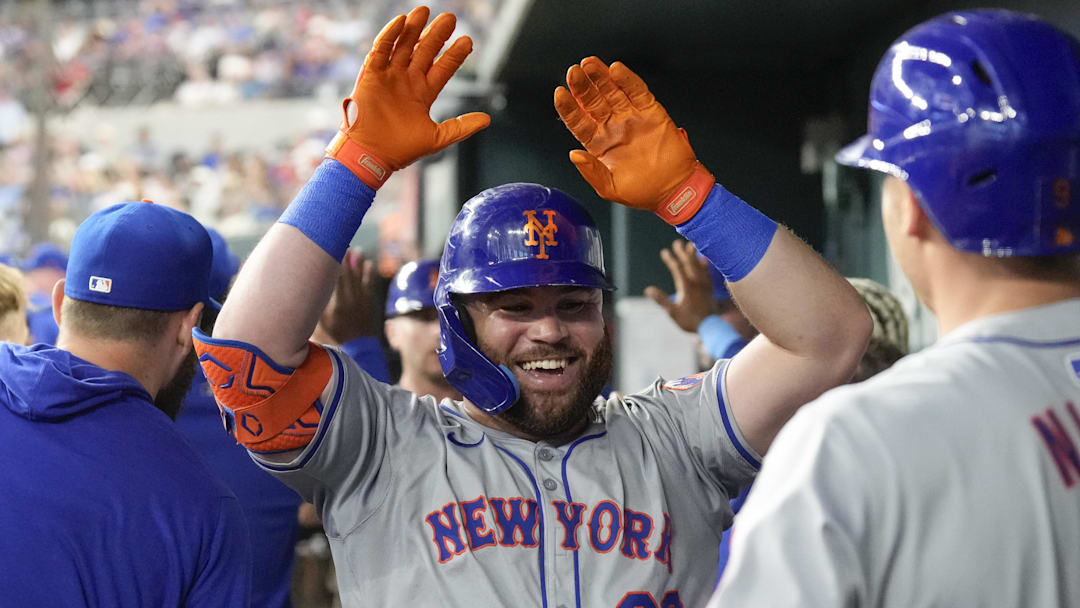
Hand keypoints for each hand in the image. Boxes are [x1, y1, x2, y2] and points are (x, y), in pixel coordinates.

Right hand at [314, 249, 380, 344]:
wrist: (358, 351)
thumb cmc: (334, 339)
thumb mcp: (320, 325)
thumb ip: (316, 307)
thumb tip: (308, 291)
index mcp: (336, 304)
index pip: (334, 278)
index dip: (332, 262)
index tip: (330, 249)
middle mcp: (350, 300)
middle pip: (347, 273)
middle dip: (345, 257)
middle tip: (342, 242)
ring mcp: (362, 301)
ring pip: (360, 277)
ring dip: (358, 262)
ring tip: (357, 249)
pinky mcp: (371, 304)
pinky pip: (370, 285)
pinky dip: (369, 274)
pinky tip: (369, 264)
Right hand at [327, 6, 490, 187]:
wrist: (372, 155)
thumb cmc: (402, 150)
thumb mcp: (437, 137)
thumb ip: (461, 127)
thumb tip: (487, 119)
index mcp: (423, 94)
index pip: (443, 68)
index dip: (454, 54)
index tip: (468, 41)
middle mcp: (407, 81)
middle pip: (424, 51)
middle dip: (437, 35)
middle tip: (450, 18)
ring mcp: (390, 76)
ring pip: (404, 46)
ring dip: (414, 29)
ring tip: (425, 11)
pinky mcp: (371, 75)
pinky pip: (381, 50)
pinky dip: (389, 35)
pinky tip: (401, 22)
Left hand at [554, 57, 713, 222]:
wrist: (675, 190)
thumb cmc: (643, 192)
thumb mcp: (611, 188)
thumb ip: (592, 172)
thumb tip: (574, 155)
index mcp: (599, 144)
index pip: (578, 121)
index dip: (568, 108)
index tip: (559, 94)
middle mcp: (613, 127)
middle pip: (593, 101)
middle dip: (582, 86)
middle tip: (574, 72)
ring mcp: (632, 117)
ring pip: (612, 91)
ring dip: (601, 77)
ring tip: (590, 64)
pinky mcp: (651, 112)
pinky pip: (637, 91)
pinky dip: (627, 80)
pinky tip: (616, 70)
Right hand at [645, 240, 717, 332]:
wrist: (710, 327)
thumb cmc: (690, 321)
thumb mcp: (672, 312)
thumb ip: (661, 300)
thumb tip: (648, 289)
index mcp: (686, 286)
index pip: (677, 268)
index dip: (671, 259)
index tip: (665, 252)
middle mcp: (696, 282)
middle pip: (689, 263)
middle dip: (682, 252)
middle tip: (677, 243)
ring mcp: (704, 284)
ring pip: (699, 265)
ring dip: (694, 255)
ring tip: (691, 245)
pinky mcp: (709, 288)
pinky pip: (707, 272)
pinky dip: (704, 264)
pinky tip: (704, 259)